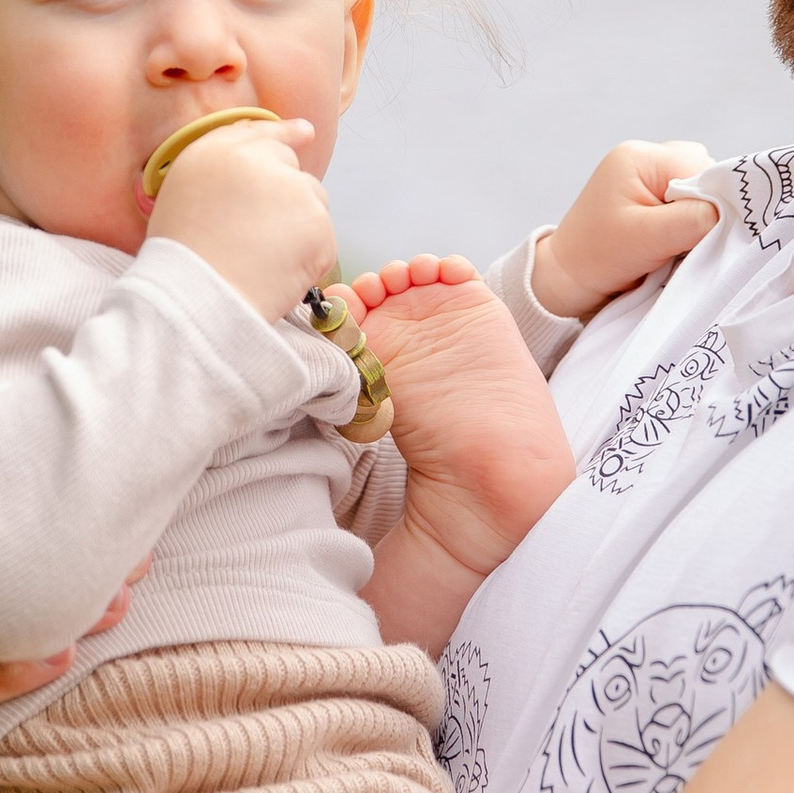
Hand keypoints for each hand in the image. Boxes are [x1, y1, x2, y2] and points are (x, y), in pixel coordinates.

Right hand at [145, 114, 334, 320]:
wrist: (196, 299)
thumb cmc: (182, 263)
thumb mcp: (180, 199)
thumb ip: (217, 175)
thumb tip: (249, 171)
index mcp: (213, 151)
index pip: (258, 131)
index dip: (283, 133)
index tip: (303, 132)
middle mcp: (255, 159)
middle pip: (291, 166)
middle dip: (289, 194)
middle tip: (268, 233)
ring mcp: (290, 187)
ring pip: (312, 203)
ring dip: (299, 228)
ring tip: (261, 259)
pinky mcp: (316, 221)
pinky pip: (324, 240)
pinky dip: (310, 260)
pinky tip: (278, 274)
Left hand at [345, 257, 575, 652]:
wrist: (495, 455)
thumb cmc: (442, 459)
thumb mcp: (373, 448)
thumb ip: (346, 456)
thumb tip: (298, 528)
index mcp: (376, 366)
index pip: (343, 325)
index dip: (335, 311)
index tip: (336, 309)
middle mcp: (405, 341)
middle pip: (371, 291)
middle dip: (366, 284)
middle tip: (373, 292)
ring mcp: (439, 320)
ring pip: (408, 275)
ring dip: (401, 270)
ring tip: (408, 281)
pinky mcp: (474, 307)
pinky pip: (453, 271)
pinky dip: (443, 264)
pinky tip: (442, 276)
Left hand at [532, 141, 718, 322]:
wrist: (567, 278)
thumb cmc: (597, 257)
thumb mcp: (646, 239)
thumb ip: (692, 220)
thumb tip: (738, 209)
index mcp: (641, 157)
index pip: (702, 169)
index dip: (718, 201)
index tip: (718, 234)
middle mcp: (649, 158)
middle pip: (706, 177)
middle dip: (709, 211)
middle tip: (695, 244)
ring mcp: (653, 175)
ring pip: (704, 192)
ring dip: (702, 220)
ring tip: (682, 246)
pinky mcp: (656, 195)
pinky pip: (693, 203)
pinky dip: (693, 225)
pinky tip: (679, 243)